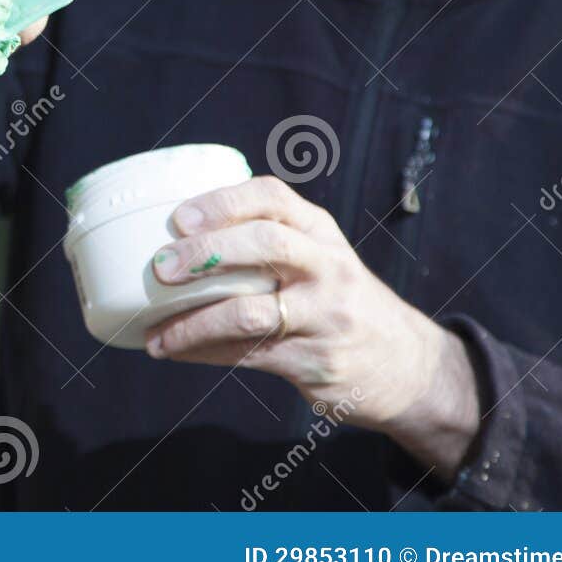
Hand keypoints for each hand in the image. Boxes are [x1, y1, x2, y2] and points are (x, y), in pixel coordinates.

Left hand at [145, 176, 480, 473]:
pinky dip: (204, 352)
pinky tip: (177, 350)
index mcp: (319, 230)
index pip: (272, 198)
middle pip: (266, 244)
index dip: (223, 202)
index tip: (179, 218)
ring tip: (156, 333)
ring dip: (192, 323)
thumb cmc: (336, 297)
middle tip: (161, 268)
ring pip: (249, 312)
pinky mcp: (316, 361)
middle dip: (207, 253)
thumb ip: (265, 239)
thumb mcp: (318, 255)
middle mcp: (327, 266)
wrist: (406, 364)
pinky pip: (248, 355)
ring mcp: (325, 315)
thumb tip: (175, 236)